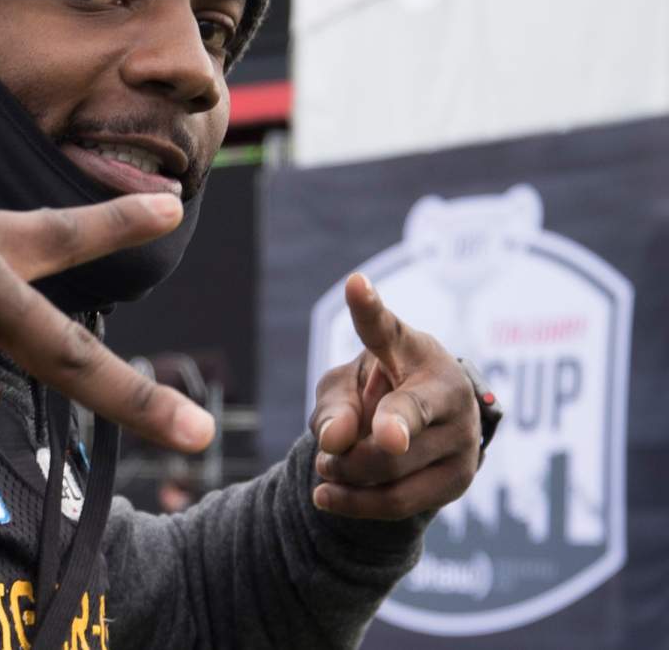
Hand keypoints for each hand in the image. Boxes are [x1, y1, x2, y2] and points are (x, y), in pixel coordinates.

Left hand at [308, 273, 479, 519]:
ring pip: (392, 472)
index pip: (388, 330)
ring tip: (326, 470)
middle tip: (324, 452)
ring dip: (347, 477)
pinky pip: (401, 503)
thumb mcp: (344, 388)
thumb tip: (334, 442)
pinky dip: (356, 504)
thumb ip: (334, 407)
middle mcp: (452, 391)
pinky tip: (327, 497)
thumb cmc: (376, 392)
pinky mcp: (462, 479)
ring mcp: (464, 438)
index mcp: (417, 351)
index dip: (370, 310)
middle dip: (344, 450)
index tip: (354, 284)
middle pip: (385, 432)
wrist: (423, 427)